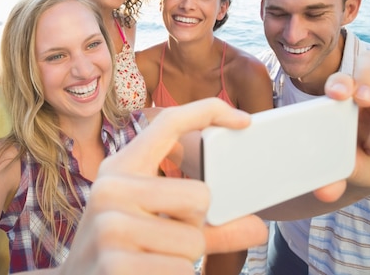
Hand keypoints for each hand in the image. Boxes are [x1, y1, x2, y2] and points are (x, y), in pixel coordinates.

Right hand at [58, 99, 268, 274]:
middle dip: (195, 228)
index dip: (208, 110)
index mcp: (120, 169)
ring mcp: (110, 227)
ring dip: (183, 261)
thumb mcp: (152, 225)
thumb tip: (259, 228)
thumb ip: (207, 226)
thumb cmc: (119, 251)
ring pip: (194, 242)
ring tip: (150, 261)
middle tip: (164, 240)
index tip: (244, 119)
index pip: (167, 123)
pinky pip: (181, 272)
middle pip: (200, 195)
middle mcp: (111, 189)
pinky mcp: (116, 265)